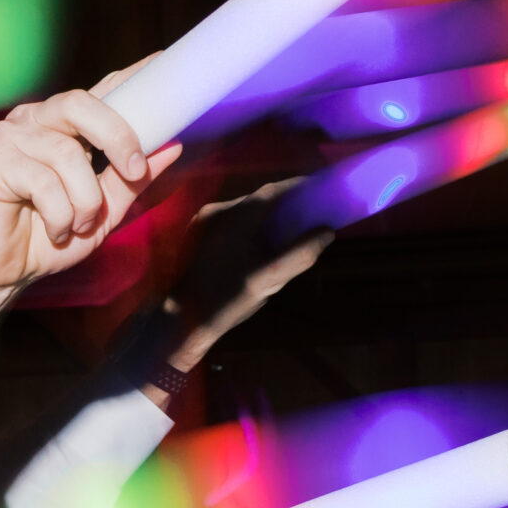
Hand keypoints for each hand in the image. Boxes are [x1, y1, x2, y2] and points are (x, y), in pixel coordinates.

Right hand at [0, 65, 183, 296]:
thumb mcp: (104, 212)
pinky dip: (60, 215)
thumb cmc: (49, 237)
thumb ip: (132, 181)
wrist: (2, 272)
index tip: (163, 63)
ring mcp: (10, 138)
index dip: (131, 78)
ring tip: (78, 225)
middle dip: (118, 137)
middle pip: (81, 105)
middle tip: (135, 170)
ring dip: (85, 202)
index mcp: (64, 126)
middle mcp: (35, 122)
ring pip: (68, 154)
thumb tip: (172, 146)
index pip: (100, 92)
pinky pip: (44, 182)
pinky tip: (54, 230)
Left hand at [165, 181, 332, 371]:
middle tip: (310, 211)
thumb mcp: (268, 282)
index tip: (321, 189)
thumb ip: (299, 255)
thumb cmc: (224, 302)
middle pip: (259, 199)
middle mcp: (217, 211)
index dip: (299, 188)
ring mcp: (205, 220)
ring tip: (290, 226)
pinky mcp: (199, 233)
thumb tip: (327, 232)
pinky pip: (232, 220)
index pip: (273, 192)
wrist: (180, 320)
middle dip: (286, 202)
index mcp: (234, 219)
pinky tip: (262, 241)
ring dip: (268, 215)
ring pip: (245, 210)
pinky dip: (252, 224)